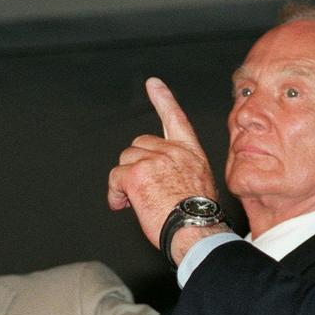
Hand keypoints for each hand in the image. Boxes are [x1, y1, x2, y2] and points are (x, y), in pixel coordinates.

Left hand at [107, 78, 223, 258]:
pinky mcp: (136, 174)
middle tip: (140, 189)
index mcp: (191, 153)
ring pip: (125, 160)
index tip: (153, 84)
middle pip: (139, 144)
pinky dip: (115, 193)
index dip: (164, 99)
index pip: (176, 119)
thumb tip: (160, 178)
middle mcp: (173, 152)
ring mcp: (153, 160)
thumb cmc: (199, 218)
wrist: (196, 230)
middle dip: (135, 164)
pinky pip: (115, 177)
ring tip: (136, 201)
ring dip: (125, 180)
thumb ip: (178, 171)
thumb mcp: (198, 185)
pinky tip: (123, 205)